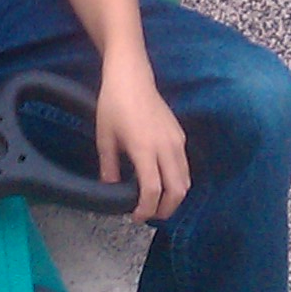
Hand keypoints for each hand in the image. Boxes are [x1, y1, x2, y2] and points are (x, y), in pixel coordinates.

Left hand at [95, 62, 188, 221]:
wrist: (131, 75)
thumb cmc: (114, 103)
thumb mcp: (105, 137)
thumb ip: (109, 166)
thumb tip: (109, 188)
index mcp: (144, 149)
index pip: (153, 190)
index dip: (146, 209)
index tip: (135, 216)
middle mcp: (165, 147)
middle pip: (177, 191)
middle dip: (165, 210)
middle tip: (149, 215)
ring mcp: (176, 140)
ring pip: (185, 180)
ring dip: (174, 197)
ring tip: (157, 202)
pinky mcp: (180, 134)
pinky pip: (185, 166)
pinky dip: (178, 181)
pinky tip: (163, 181)